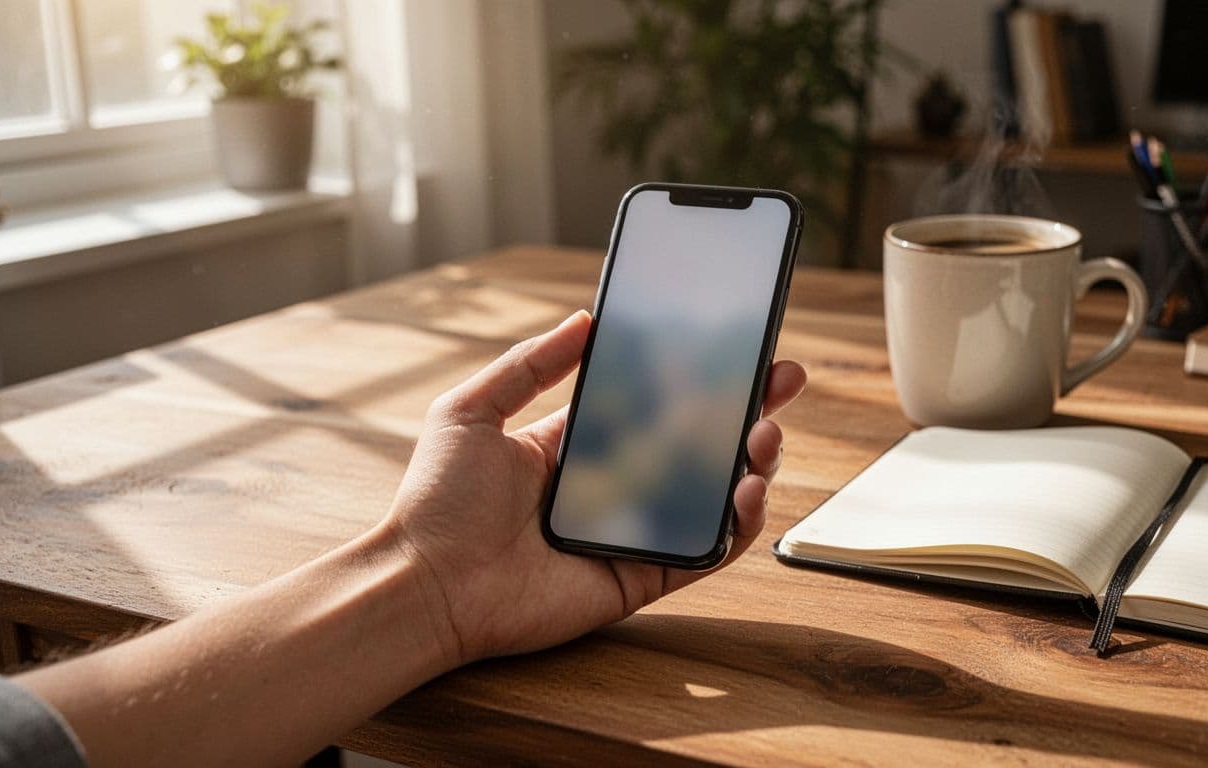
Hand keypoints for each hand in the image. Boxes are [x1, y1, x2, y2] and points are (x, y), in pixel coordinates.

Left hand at [385, 310, 806, 666]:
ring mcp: (630, 532)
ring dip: (752, 462)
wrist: (424, 584)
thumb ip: (530, 364)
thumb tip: (585, 317)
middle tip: (783, 378)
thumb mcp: (472, 410)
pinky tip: (747, 491)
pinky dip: (736, 526)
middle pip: (696, 444)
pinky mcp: (640, 577)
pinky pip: (703, 552)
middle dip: (746, 410)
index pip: (653, 402)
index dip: (696, 376)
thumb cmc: (436, 500)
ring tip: (766, 434)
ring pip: (711, 496)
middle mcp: (612, 486)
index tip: (735, 346)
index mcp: (577, 445)